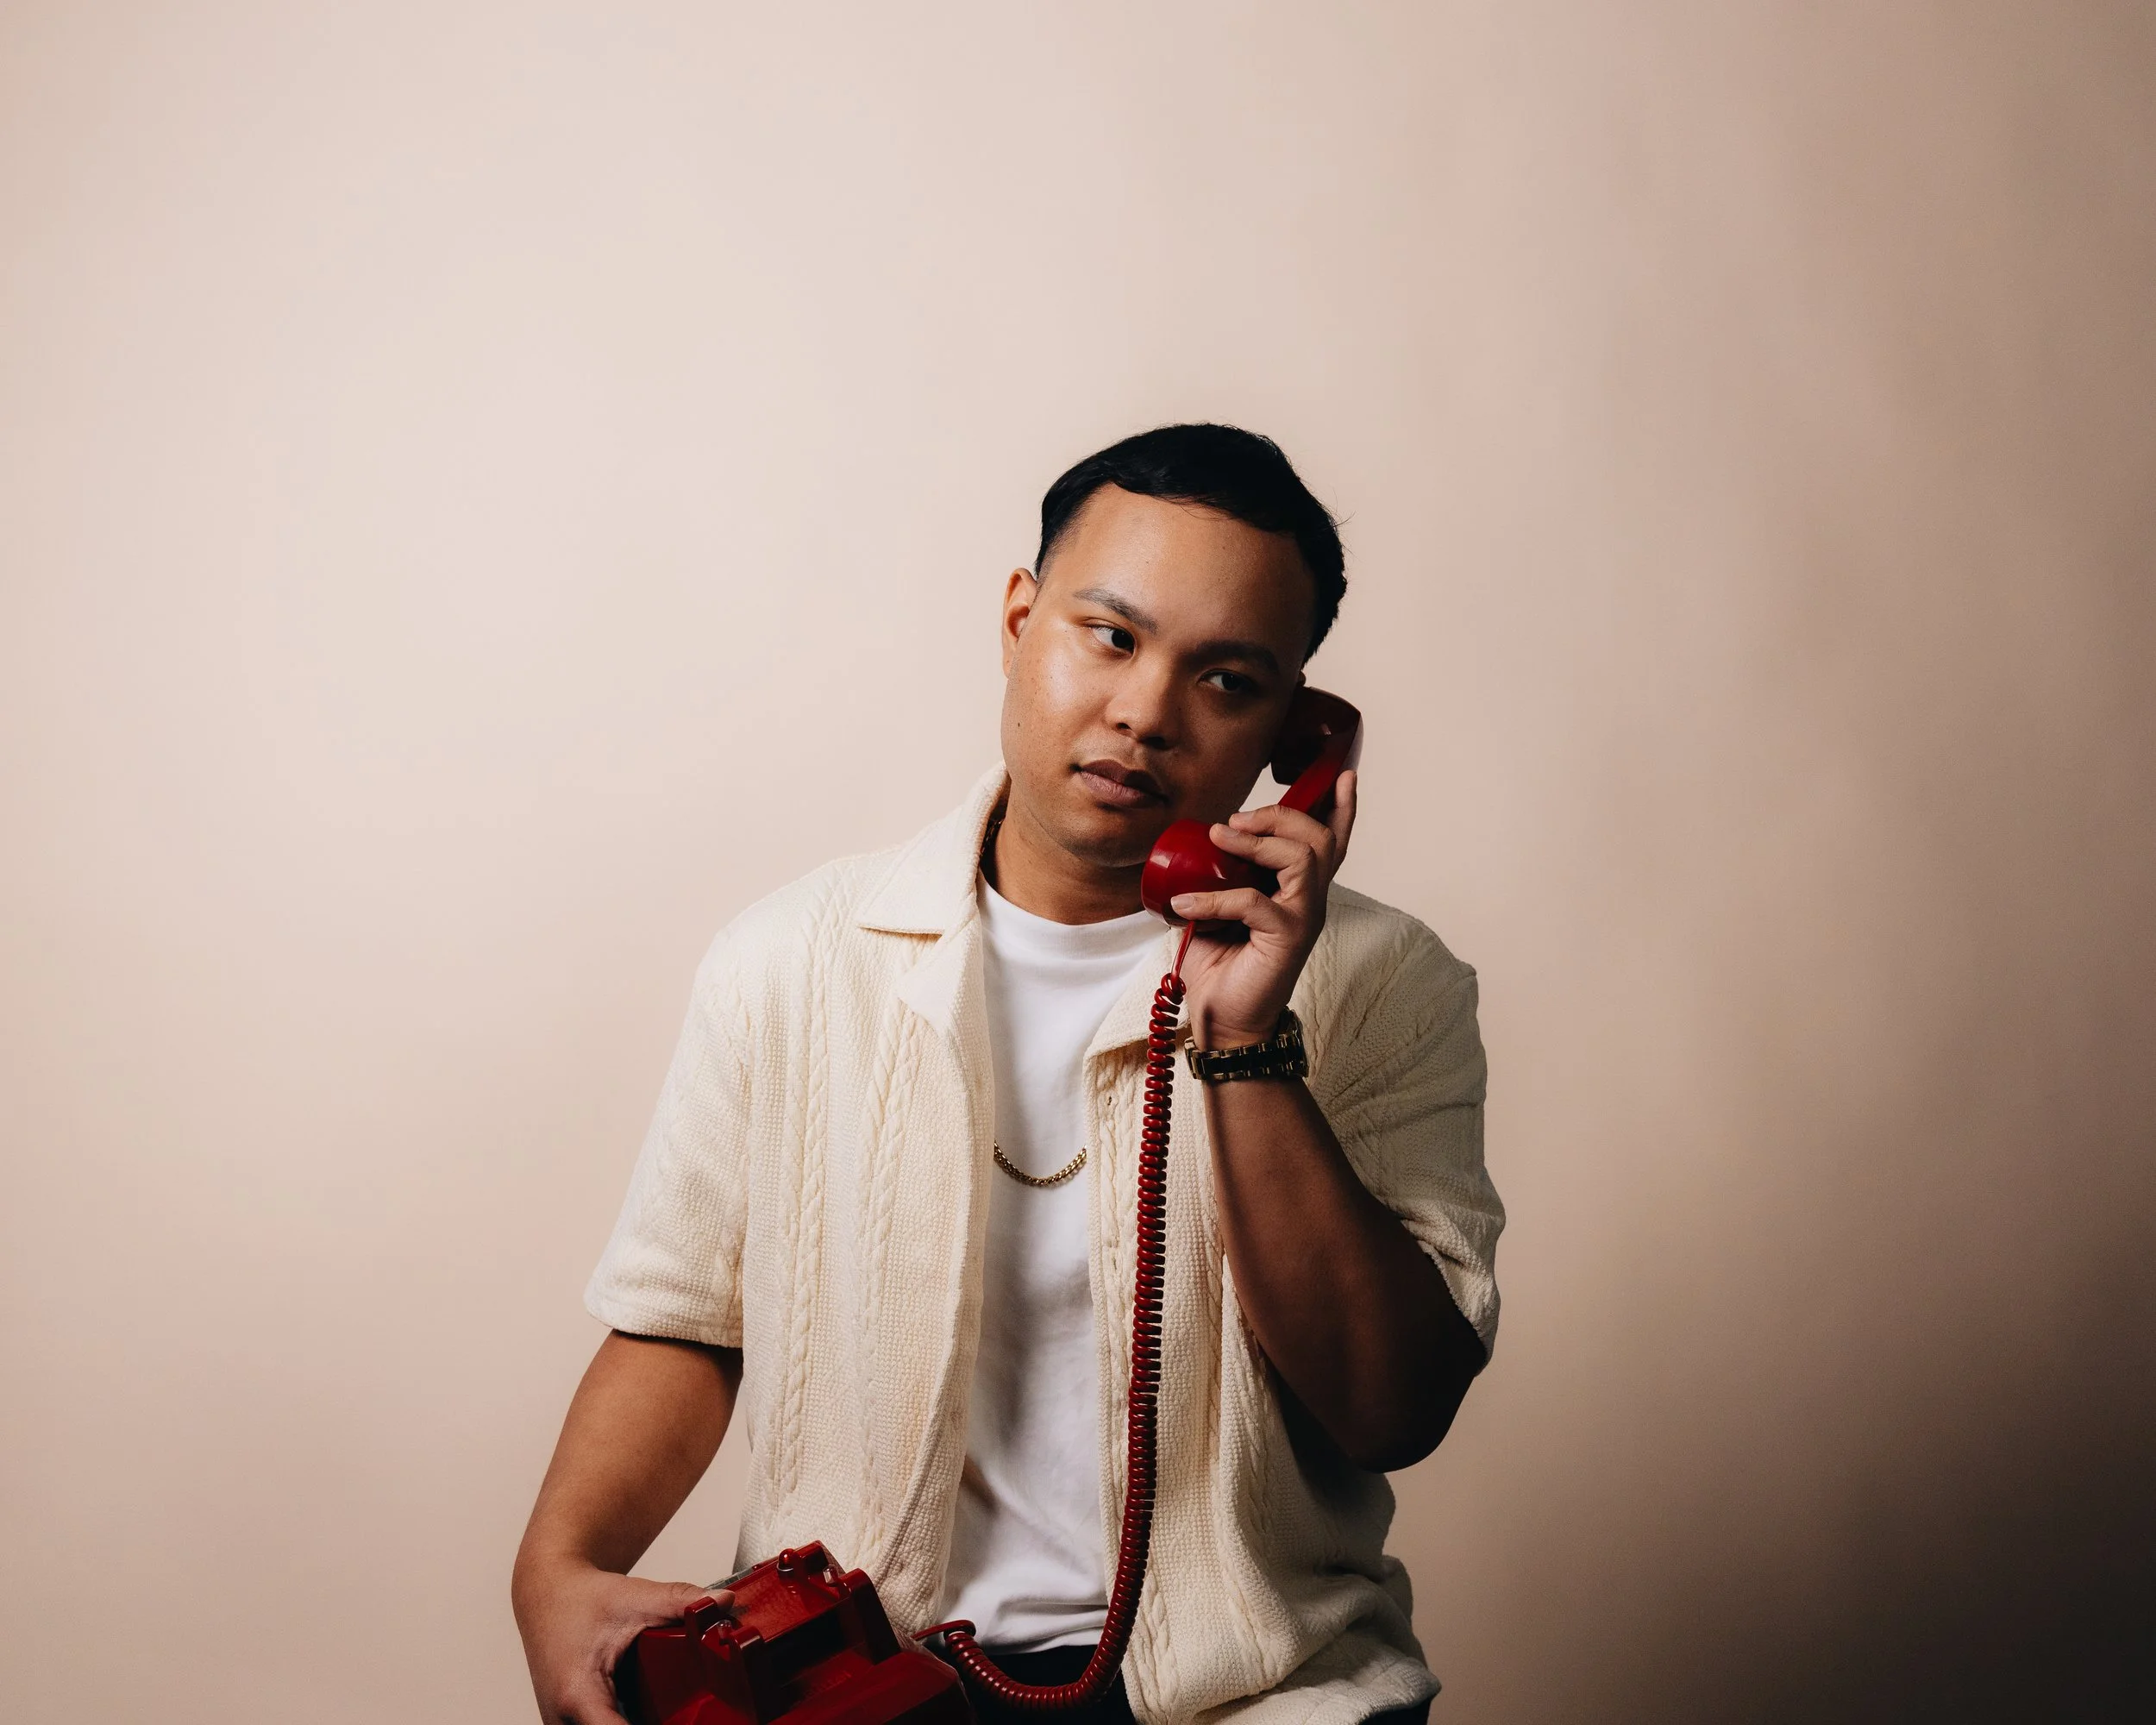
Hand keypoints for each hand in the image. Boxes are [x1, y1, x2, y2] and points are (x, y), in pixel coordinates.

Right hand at [514, 1557, 730, 1724]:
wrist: (546, 1595)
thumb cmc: (581, 1599)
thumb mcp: (634, 1597)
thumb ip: (680, 1601)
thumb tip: (723, 1603)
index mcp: (578, 1696)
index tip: (686, 1721)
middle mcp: (564, 1721)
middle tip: (690, 1712)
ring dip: (642, 1723)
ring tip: (674, 1710)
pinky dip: (624, 1722)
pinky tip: (656, 1713)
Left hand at [1170, 768, 1356, 1047]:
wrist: (1224, 1023)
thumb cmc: (1222, 968)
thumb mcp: (1212, 912)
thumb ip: (1210, 881)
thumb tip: (1180, 855)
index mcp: (1298, 891)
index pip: (1330, 843)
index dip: (1340, 808)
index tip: (1342, 774)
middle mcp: (1309, 900)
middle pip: (1317, 838)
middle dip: (1280, 815)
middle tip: (1236, 820)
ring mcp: (1303, 918)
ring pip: (1302, 857)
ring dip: (1256, 840)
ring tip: (1218, 838)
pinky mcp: (1288, 937)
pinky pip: (1254, 900)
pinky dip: (1213, 897)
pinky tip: (1183, 905)